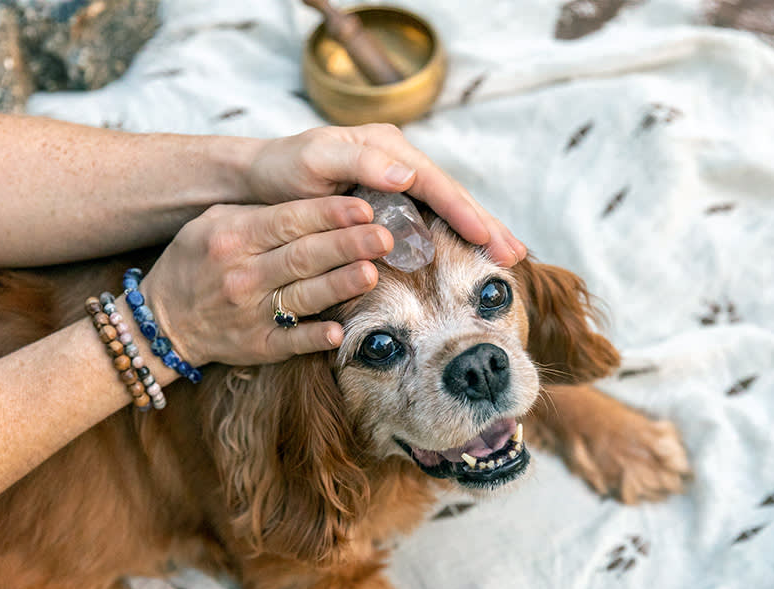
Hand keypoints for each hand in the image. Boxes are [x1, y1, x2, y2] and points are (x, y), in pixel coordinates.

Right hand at [140, 196, 389, 366]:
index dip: (329, 214)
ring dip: (340, 285)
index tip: (364, 207)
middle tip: (385, 236)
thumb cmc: (195, 263)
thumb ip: (257, 213)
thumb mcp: (212, 224)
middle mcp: (243, 274)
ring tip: (373, 272)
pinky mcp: (257, 345)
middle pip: (304, 256)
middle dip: (348, 245)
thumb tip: (313, 203)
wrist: (163, 322)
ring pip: (303, 296)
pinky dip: (314, 337)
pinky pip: (290, 341)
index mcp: (234, 237)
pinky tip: (339, 330)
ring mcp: (251, 313)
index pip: (289, 221)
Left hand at [246, 124, 527, 266]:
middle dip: (486, 224)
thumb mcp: (314, 162)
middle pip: (451, 194)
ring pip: (446, 208)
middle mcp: (398, 161)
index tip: (488, 239)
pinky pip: (429, 218)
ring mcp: (396, 181)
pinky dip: (453, 237)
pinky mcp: (390, 201)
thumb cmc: (281, 171)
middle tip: (516, 255)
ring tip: (509, 257)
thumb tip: (410, 175)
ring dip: (478, 233)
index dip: (463, 212)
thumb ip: (360, 165)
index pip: (434, 182)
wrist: (257, 181)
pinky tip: (473, 255)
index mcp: (385, 147)